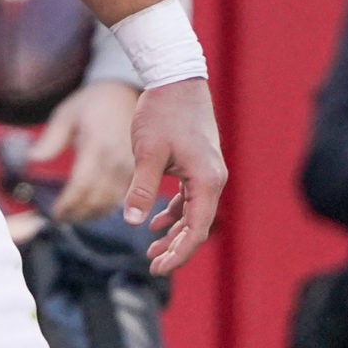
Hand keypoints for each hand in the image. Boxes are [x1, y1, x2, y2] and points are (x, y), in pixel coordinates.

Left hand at [30, 77, 140, 221]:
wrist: (126, 92)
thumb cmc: (93, 103)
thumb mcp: (66, 114)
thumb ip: (50, 140)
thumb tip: (32, 161)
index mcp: (97, 145)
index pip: (81, 185)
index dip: (68, 204)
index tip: (55, 213)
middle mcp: (117, 159)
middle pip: (97, 198)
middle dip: (78, 213)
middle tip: (61, 218)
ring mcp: (132, 167)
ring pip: (112, 202)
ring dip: (92, 214)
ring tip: (74, 216)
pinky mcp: (140, 170)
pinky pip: (123, 197)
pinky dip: (107, 206)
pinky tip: (93, 208)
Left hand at [121, 78, 224, 274]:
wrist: (176, 78)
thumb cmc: (162, 112)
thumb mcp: (147, 152)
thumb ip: (142, 189)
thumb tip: (134, 222)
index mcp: (207, 180)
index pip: (196, 229)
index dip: (179, 253)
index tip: (158, 269)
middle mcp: (213, 179)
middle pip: (198, 226)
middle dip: (176, 248)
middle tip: (152, 266)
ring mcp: (207, 172)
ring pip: (194, 214)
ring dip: (174, 232)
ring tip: (150, 250)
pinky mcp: (198, 165)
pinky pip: (190, 198)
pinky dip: (175, 213)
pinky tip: (156, 222)